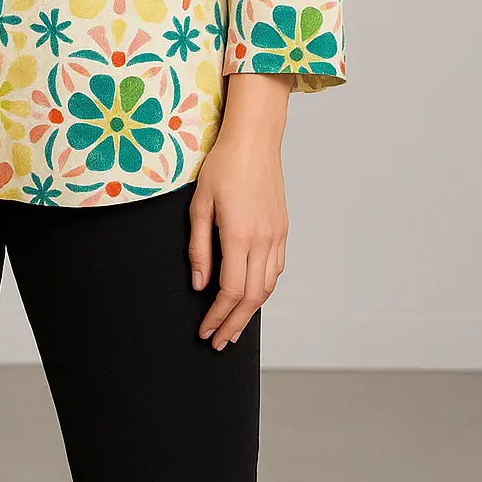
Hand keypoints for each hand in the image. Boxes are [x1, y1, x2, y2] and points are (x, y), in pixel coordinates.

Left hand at [188, 130, 286, 349]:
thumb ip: (199, 247)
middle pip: (252, 297)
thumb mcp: (200, 204)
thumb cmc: (223, 166)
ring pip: (267, 287)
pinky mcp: (283, 229)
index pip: (230, 291)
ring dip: (251, 311)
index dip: (217, 316)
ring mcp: (277, 235)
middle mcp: (263, 240)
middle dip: (234, 324)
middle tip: (219, 342)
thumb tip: (198, 282)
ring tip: (234, 326)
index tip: (205, 331)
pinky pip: (276, 269)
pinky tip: (251, 295)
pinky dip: (263, 288)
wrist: (254, 140)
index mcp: (239, 236)